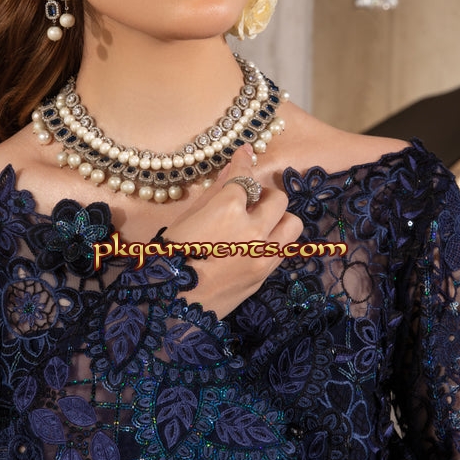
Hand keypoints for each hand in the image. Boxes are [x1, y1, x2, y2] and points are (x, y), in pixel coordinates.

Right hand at [164, 145, 303, 318]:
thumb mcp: (188, 218)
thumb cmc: (169, 258)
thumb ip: (215, 192)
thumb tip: (232, 169)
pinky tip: (256, 244)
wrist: (171, 306)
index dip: (244, 162)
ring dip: (278, 218)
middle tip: (250, 200)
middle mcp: (252, 230)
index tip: (247, 152)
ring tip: (260, 223)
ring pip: (291, 224)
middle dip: (263, 194)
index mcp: (227, 210)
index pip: (244, 178)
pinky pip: (283, 249)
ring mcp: (263, 255)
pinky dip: (274, 241)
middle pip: (276, 198)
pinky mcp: (264, 275)